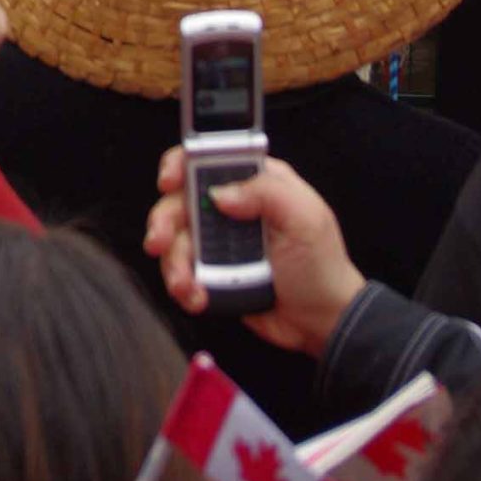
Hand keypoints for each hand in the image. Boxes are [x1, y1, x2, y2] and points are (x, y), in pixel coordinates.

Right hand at [144, 147, 366, 355]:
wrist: (323, 322)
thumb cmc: (322, 265)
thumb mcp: (305, 218)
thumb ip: (266, 192)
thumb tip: (220, 192)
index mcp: (253, 183)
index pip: (206, 159)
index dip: (180, 164)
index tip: (168, 181)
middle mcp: (230, 208)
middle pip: (179, 200)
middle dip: (163, 221)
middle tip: (158, 241)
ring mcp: (218, 242)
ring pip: (175, 239)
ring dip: (173, 262)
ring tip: (185, 285)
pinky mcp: (212, 273)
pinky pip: (182, 272)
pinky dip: (183, 285)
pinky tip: (196, 296)